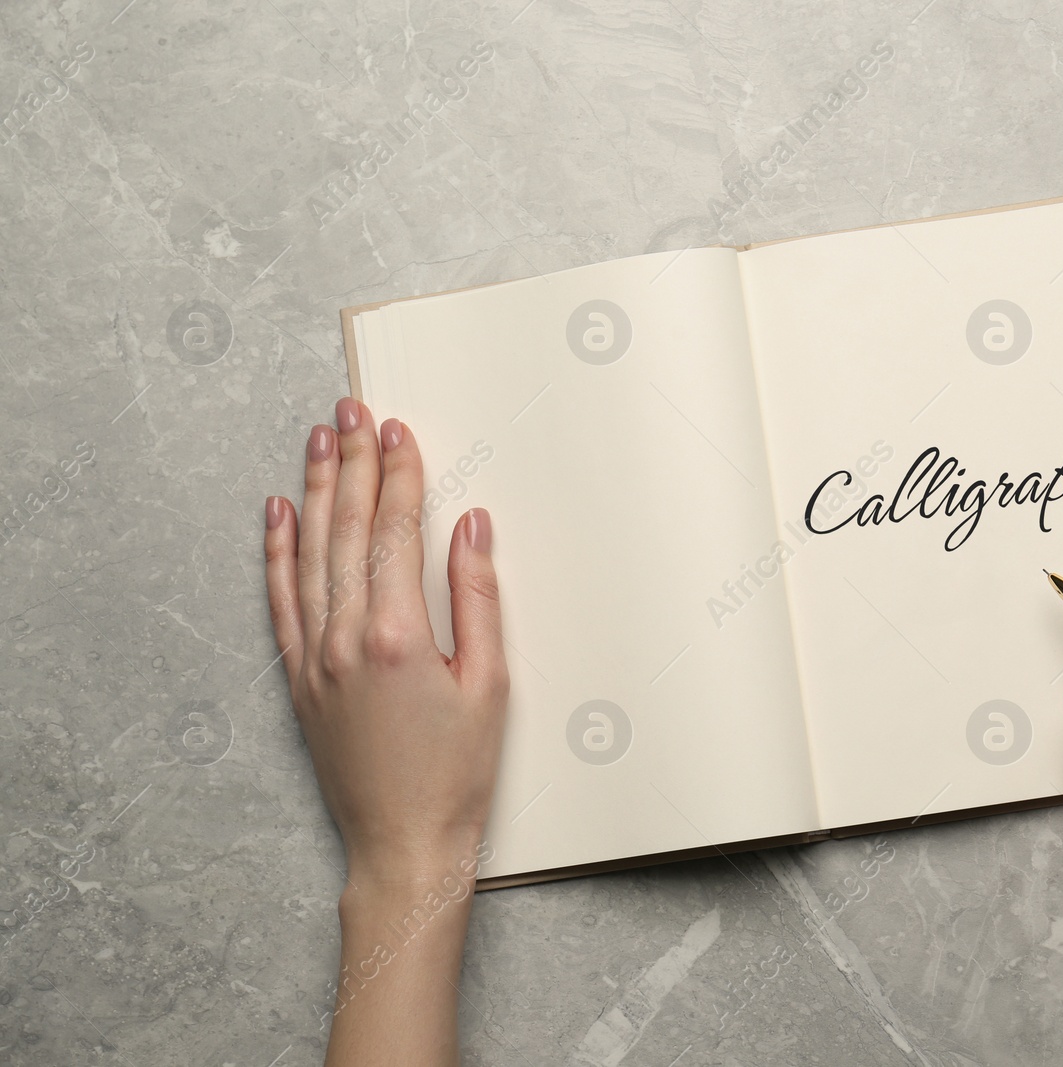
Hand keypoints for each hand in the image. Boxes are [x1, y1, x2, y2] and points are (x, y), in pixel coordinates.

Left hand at [264, 398, 508, 1065]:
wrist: (402, 842)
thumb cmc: (456, 773)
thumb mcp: (490, 684)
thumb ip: (478, 598)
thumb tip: (471, 527)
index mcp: (397, 635)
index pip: (395, 532)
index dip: (397, 475)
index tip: (396, 430)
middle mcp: (344, 638)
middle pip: (347, 529)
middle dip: (350, 464)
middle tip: (351, 412)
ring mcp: (313, 657)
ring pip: (308, 553)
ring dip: (313, 491)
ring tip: (316, 440)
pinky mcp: (299, 678)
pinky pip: (281, 599)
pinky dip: (276, 551)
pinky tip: (277, 513)